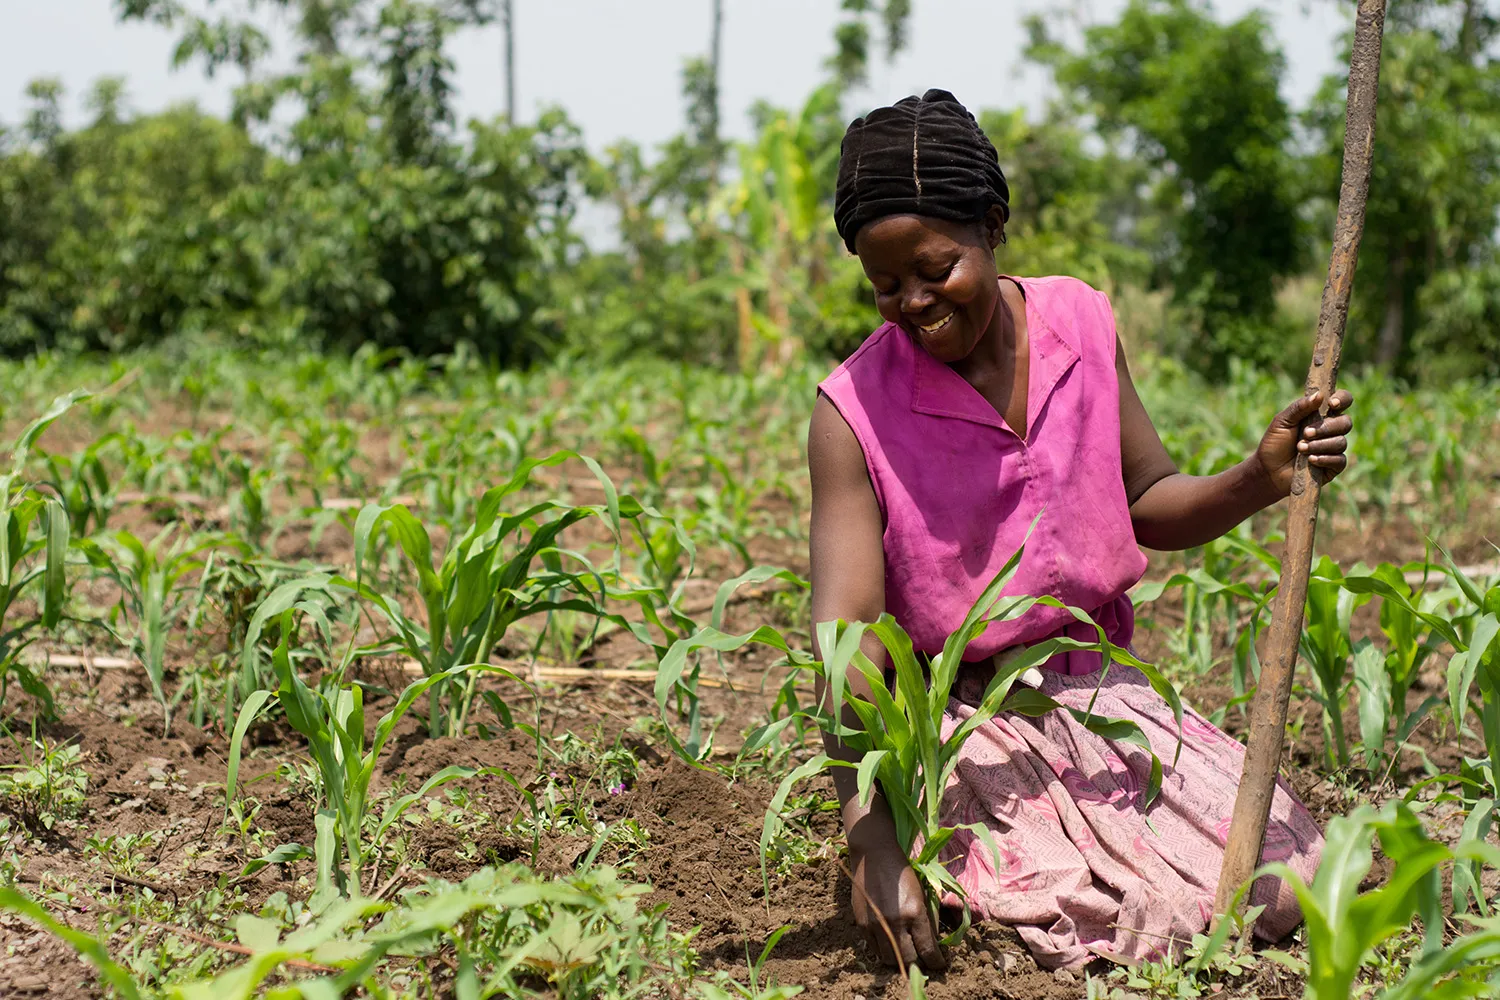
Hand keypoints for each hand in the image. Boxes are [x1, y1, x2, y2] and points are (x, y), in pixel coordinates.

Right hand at [848, 840, 946, 971]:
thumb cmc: (902, 871)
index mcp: (915, 913)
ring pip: (890, 959)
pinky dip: (884, 950)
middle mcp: (895, 923)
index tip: (939, 964)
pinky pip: (874, 949)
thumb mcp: (922, 893)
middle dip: (919, 962)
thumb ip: (927, 920)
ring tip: (905, 952)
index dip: (936, 962)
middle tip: (922, 958)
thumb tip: (933, 943)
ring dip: (900, 959)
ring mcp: (876, 925)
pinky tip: (890, 943)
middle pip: (909, 960)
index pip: (928, 951)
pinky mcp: (862, 925)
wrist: (874, 855)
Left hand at [1254, 390, 1353, 495]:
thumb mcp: (1282, 422)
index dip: (1342, 399)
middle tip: (1305, 433)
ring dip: (1320, 445)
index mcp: (1321, 414)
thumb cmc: (1274, 443)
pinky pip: (1340, 460)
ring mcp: (1334, 448)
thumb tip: (1319, 395)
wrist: (1268, 470)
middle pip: (1345, 422)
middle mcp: (1331, 430)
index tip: (1331, 404)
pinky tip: (1310, 460)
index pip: (1342, 401)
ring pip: (1341, 442)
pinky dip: (1325, 458)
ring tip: (1300, 448)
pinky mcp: (1334, 466)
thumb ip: (1299, 407)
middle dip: (1326, 428)